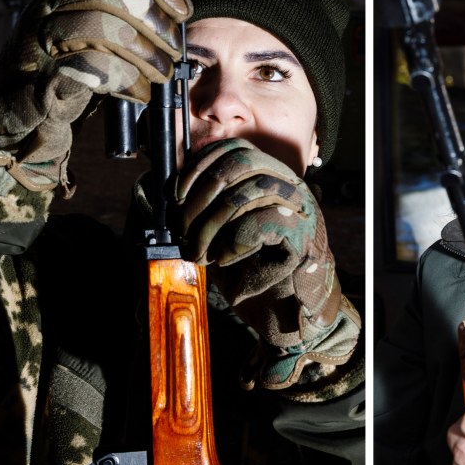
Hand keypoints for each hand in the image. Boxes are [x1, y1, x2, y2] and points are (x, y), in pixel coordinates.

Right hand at [0, 0, 190, 189]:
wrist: (20, 121)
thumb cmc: (67, 80)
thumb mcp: (96, 42)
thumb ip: (123, 25)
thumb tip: (173, 24)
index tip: (182, 11)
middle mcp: (49, 10)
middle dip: (152, 21)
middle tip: (172, 50)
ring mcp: (41, 43)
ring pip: (101, 27)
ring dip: (144, 54)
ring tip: (159, 75)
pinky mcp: (43, 81)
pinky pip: (91, 69)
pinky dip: (126, 81)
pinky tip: (137, 93)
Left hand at [176, 138, 358, 388]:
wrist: (287, 315)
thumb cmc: (253, 273)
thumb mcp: (220, 235)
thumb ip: (203, 209)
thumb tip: (160, 188)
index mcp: (272, 178)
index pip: (235, 149)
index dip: (200, 166)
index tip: (177, 195)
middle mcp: (290, 186)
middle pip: (240, 164)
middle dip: (202, 196)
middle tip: (186, 230)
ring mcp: (301, 209)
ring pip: (246, 192)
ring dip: (211, 224)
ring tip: (201, 252)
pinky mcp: (304, 236)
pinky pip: (261, 223)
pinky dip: (233, 242)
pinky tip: (225, 259)